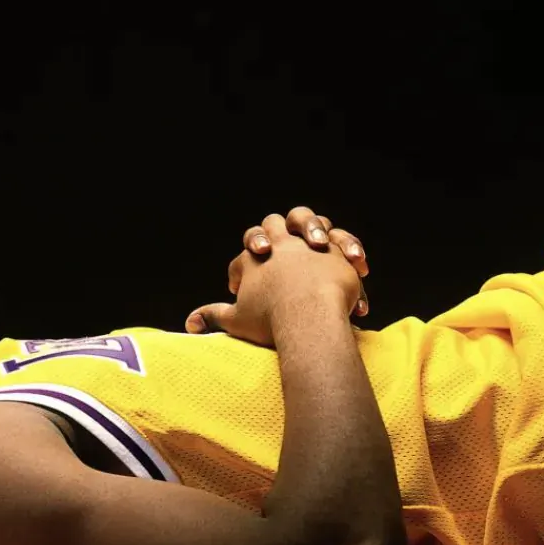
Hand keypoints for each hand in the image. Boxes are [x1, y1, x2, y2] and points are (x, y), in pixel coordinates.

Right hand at [184, 216, 361, 346]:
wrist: (308, 318)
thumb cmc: (270, 321)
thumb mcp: (236, 320)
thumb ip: (213, 316)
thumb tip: (190, 323)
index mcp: (254, 256)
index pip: (244, 254)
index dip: (242, 271)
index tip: (243, 289)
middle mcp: (280, 243)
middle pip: (272, 224)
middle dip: (273, 234)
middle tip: (277, 256)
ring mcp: (308, 243)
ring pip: (307, 220)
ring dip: (311, 230)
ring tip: (316, 249)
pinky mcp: (336, 250)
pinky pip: (340, 241)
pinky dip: (345, 250)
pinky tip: (353, 265)